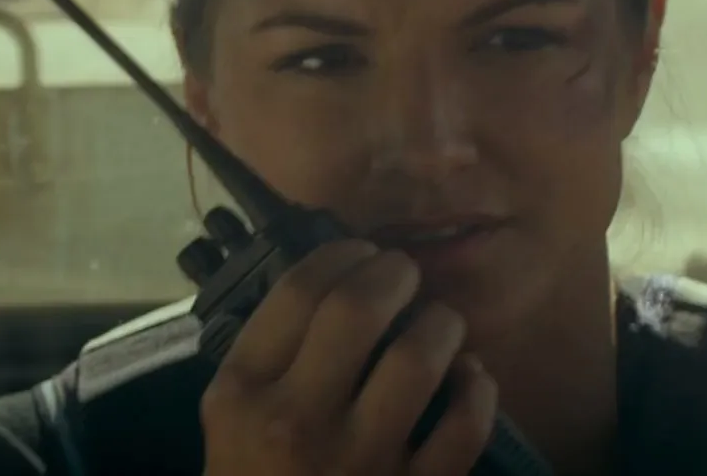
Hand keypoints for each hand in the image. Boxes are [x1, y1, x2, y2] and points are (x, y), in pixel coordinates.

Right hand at [200, 239, 497, 475]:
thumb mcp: (229, 419)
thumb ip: (266, 355)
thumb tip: (335, 281)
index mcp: (243, 394)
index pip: (298, 291)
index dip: (341, 254)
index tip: (360, 253)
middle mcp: (296, 420)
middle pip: (359, 308)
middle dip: (394, 273)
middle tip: (404, 275)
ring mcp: (359, 462)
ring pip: (419, 357)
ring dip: (441, 324)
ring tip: (440, 323)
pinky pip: (464, 424)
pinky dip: (477, 390)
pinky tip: (470, 379)